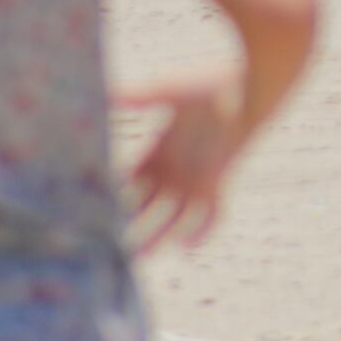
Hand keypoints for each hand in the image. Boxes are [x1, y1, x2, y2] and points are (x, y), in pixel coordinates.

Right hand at [123, 80, 251, 250]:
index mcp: (158, 152)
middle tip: (109, 246)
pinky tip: (185, 246)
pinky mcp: (218, 182)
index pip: (128, 183)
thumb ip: (137, 96)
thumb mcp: (167, 91)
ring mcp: (195, 179)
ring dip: (157, 235)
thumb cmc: (208, 84)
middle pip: (145, 207)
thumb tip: (106, 93)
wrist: (250, 87)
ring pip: (171, 217)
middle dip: (129, 226)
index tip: (90, 211)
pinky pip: (211, 215)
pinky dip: (201, 232)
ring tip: (141, 255)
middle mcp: (174, 171)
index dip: (112, 197)